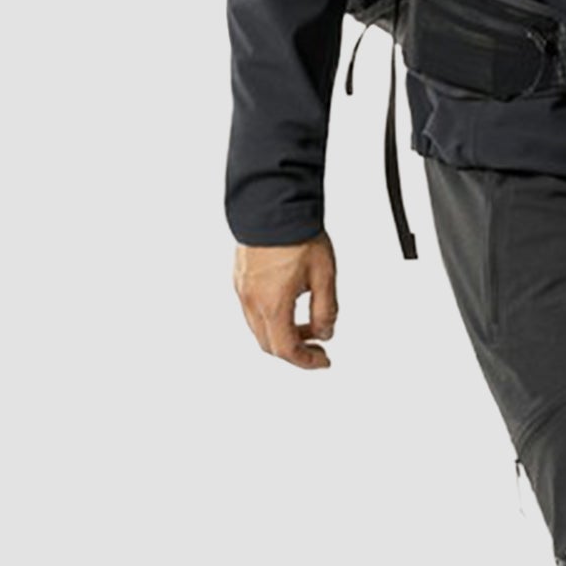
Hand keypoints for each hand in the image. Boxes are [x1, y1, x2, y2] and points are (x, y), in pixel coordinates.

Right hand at [234, 232, 338, 369]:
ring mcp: (242, 289)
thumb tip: (326, 332)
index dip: (307, 361)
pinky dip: (271, 317)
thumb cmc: (297, 234)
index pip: (287, 350)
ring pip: (259, 327)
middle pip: (270, 344)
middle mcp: (252, 300)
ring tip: (306, 321)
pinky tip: (289, 302)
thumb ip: (326, 309)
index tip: (323, 360)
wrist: (272, 203)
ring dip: (283, 333)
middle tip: (316, 346)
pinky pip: (252, 309)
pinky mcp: (240, 277)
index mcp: (272, 304)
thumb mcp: (324, 275)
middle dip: (295, 350)